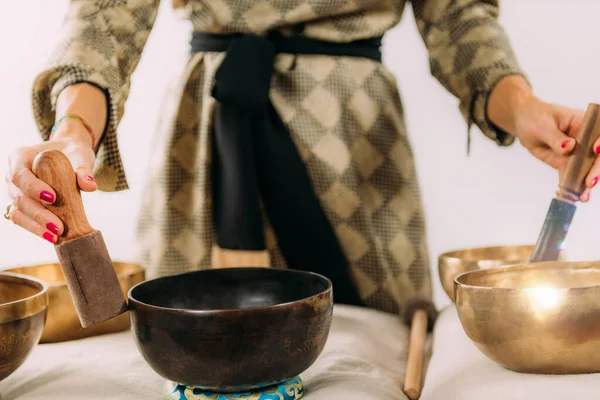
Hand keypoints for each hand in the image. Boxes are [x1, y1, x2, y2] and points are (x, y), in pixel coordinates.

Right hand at [5, 120, 96, 242]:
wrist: (70, 155)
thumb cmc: (72, 153)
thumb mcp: (80, 156)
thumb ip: (83, 169)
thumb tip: (90, 185)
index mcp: (20, 157)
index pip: (20, 174)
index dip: (33, 188)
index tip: (52, 198)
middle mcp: (13, 175)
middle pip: (19, 197)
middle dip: (38, 214)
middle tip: (58, 227)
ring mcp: (15, 192)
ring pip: (18, 212)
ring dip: (36, 226)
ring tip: (55, 236)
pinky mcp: (22, 206)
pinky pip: (24, 220)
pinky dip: (36, 229)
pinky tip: (52, 237)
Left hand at [488, 76, 597, 201]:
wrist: (524, 124)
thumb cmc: (535, 117)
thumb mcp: (542, 125)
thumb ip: (555, 137)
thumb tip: (568, 147)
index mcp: (585, 122)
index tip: (595, 150)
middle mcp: (586, 139)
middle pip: (597, 156)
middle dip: (595, 169)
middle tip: (589, 182)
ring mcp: (578, 153)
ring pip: (587, 169)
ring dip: (586, 183)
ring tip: (583, 196)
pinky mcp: (567, 164)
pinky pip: (571, 176)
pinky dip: (571, 187)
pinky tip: (571, 197)